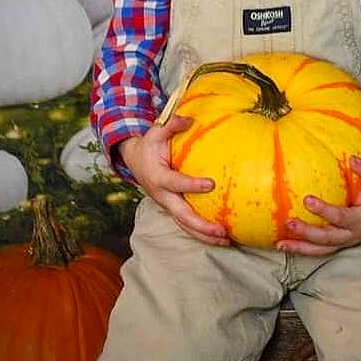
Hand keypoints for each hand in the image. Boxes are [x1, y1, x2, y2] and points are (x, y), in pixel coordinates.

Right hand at [119, 115, 229, 244]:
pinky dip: (201, 233)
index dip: (191, 185)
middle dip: (201, 226)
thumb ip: (171, 124)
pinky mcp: (172, 208)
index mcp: (157, 177)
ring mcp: (167, 205)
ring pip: (185, 225)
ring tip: (226, 241)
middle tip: (221, 230)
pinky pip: (186, 224)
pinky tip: (220, 237)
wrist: (135, 161)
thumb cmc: (149, 145)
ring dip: (204, 236)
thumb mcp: (156, 131)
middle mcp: (162, 196)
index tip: (211, 184)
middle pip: (181, 216)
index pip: (175, 183)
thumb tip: (188, 119)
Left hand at [276, 158, 360, 255]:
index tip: (307, 199)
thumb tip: (352, 158)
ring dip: (301, 248)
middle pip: (327, 238)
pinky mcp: (339, 243)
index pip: (340, 217)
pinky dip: (302, 249)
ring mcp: (345, 241)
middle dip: (307, 233)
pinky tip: (284, 245)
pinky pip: (319, 249)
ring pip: (321, 249)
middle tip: (289, 222)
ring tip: (281, 244)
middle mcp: (352, 234)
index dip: (324, 211)